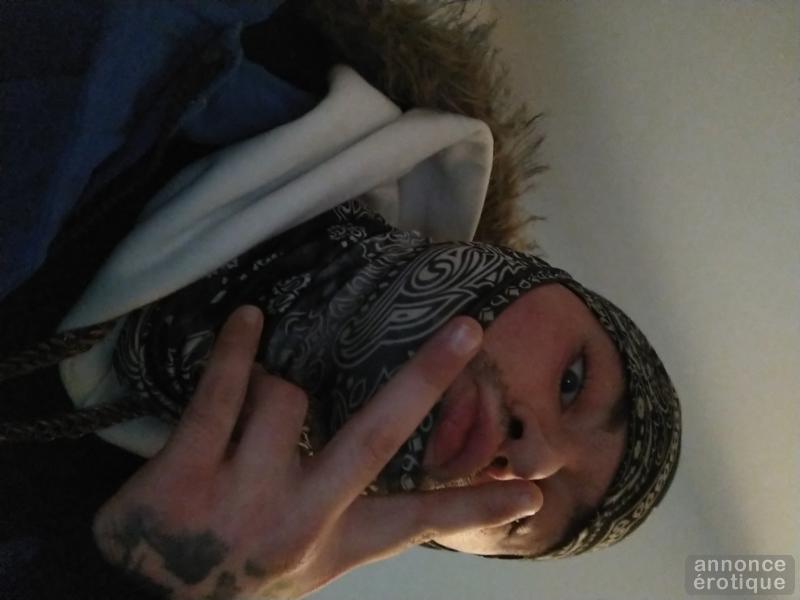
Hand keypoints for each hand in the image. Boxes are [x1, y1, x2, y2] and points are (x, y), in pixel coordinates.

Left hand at [93, 306, 540, 598]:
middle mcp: (298, 522)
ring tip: (252, 411)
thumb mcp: (302, 562)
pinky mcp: (185, 476)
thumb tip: (389, 470)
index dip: (476, 505)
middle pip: (375, 438)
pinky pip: (220, 390)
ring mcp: (242, 498)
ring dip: (273, 388)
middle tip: (468, 328)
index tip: (531, 492)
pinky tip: (246, 321)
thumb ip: (342, 519)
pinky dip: (236, 348)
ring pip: (285, 396)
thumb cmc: (233, 571)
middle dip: (426, 378)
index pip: (417, 522)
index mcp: (331, 544)